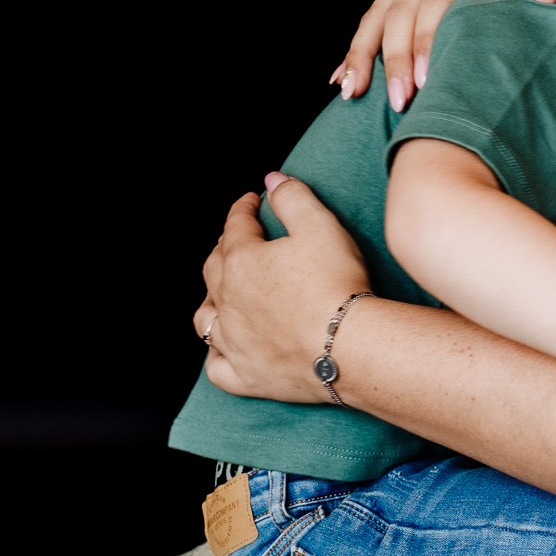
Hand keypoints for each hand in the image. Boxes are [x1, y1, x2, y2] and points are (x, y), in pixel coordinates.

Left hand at [199, 173, 373, 402]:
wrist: (348, 347)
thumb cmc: (336, 284)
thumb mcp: (320, 226)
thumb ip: (293, 198)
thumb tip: (271, 179)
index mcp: (242, 261)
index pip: (235, 226)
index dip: (243, 209)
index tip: (251, 201)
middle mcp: (227, 301)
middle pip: (215, 268)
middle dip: (225, 248)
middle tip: (239, 239)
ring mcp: (232, 341)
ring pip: (206, 317)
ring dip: (212, 300)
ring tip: (224, 293)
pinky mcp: (244, 375)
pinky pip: (216, 367)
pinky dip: (216, 356)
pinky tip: (224, 349)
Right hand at [333, 0, 555, 111]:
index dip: (427, 38)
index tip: (425, 77)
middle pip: (403, 11)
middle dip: (395, 57)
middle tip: (400, 102)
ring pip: (379, 13)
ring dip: (362, 53)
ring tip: (351, 94)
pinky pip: (376, 14)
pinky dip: (357, 46)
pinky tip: (342, 78)